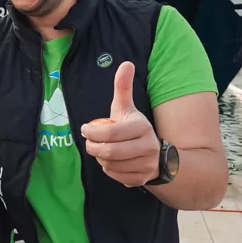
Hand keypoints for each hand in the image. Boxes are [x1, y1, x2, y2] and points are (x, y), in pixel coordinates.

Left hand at [81, 61, 160, 187]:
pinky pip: (116, 176)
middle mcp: (148, 147)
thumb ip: (123, 87)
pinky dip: (108, 170)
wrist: (157, 155)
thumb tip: (126, 63)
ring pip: (110, 165)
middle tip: (89, 143)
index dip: (92, 132)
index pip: (110, 133)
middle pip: (109, 152)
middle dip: (93, 148)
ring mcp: (146, 165)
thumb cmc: (133, 128)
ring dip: (100, 159)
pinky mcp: (142, 178)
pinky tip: (111, 162)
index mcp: (142, 127)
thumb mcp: (127, 108)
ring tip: (101, 151)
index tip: (85, 129)